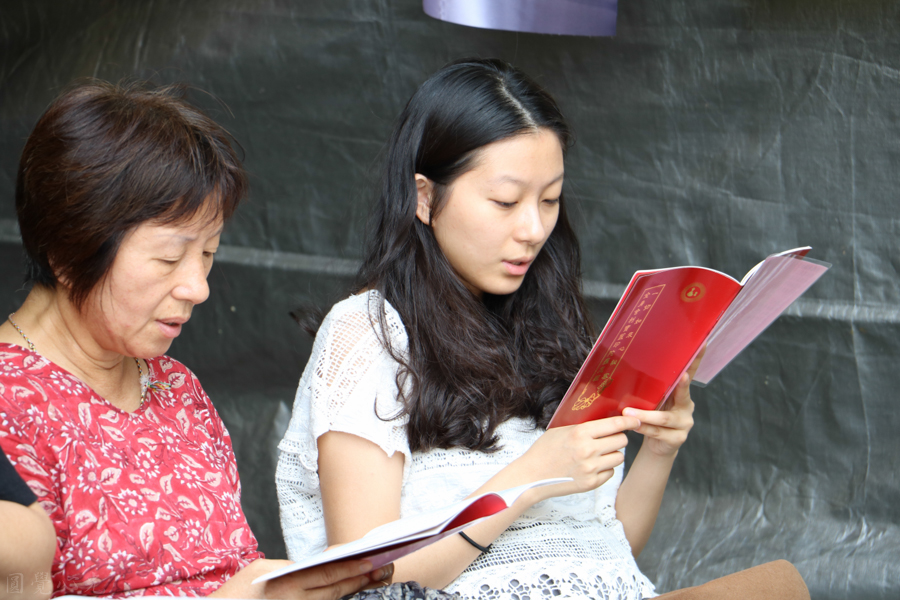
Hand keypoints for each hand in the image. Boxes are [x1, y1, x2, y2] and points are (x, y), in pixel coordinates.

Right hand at [212, 558, 393, 599]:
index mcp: (290, 585)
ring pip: (334, 599)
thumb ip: (291, 567)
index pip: (328, 576)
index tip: (371, 560)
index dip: (351, 568)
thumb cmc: (239, 591)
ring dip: (356, 588)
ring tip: (377, 576)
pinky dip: (340, 597)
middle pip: (337, 588)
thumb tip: (316, 563)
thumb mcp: (263, 569)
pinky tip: (355, 589)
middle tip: (384, 567)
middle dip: (362, 578)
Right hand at [516, 415, 640, 501]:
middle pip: (621, 441)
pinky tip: (593, 466)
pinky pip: (610, 472)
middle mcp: (589, 451)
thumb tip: (605, 421)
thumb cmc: (544, 450)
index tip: (636, 420)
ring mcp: (591, 469)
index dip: (629, 422)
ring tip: (600, 453)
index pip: (615, 425)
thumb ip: (583, 427)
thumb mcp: (561, 431)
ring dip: (613, 454)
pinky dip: (605, 469)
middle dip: (618, 438)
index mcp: (581, 433)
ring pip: (619, 457)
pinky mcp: (591, 483)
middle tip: (609, 438)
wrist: (532, 476)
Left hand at [622, 346, 704, 457]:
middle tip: (682, 375)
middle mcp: (687, 407)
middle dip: (682, 384)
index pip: (690, 373)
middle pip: (684, 393)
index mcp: (681, 393)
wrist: (657, 445)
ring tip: (628, 412)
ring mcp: (684, 423)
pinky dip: (644, 428)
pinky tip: (633, 425)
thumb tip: (632, 366)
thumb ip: (652, 387)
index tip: (702, 344)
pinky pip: (658, 432)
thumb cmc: (653, 416)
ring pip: (664, 418)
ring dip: (645, 415)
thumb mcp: (654, 400)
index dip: (696, 359)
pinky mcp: (678, 438)